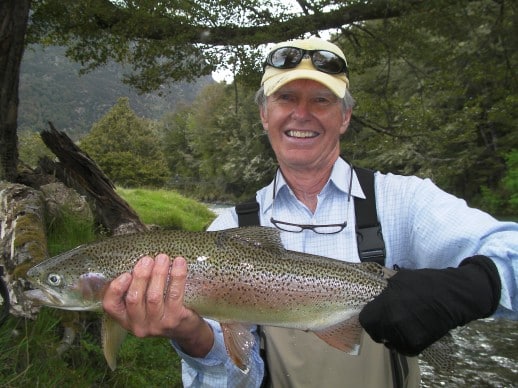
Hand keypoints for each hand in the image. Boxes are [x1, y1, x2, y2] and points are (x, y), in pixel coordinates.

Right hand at [102, 254, 213, 356]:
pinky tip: (179, 263)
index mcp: (126, 318)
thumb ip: (135, 286)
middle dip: (140, 276)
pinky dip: (177, 276)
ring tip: (163, 258)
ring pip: (153, 297)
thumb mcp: (143, 304)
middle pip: (134, 299)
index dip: (115, 289)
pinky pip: (174, 295)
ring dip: (158, 274)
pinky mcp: (175, 319)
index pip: (111, 306)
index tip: (125, 273)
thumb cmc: (160, 309)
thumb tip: (135, 259)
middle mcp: (139, 325)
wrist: (185, 328)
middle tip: (147, 259)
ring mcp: (157, 324)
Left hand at [359, 255, 500, 355]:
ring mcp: (405, 336)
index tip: (374, 314)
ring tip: (401, 325)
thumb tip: (377, 296)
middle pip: (376, 332)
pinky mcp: (417, 346)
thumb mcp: (399, 279)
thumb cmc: (425, 283)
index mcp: (385, 306)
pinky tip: (411, 331)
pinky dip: (404, 342)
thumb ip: (385, 291)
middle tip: (387, 320)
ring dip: (392, 335)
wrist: (453, 296)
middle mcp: (392, 323)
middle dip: (379, 326)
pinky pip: (403, 348)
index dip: (369, 317)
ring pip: (389, 342)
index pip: (365, 320)